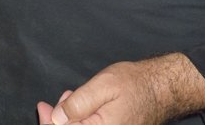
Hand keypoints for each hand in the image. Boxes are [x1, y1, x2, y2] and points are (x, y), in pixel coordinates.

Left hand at [36, 54, 204, 124]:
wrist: (162, 87)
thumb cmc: (135, 84)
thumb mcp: (102, 87)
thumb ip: (78, 104)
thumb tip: (56, 118)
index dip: (50, 124)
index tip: (43, 108)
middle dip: (60, 119)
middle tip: (61, 98)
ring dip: (70, 118)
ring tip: (72, 97)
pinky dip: (82, 119)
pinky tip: (81, 105)